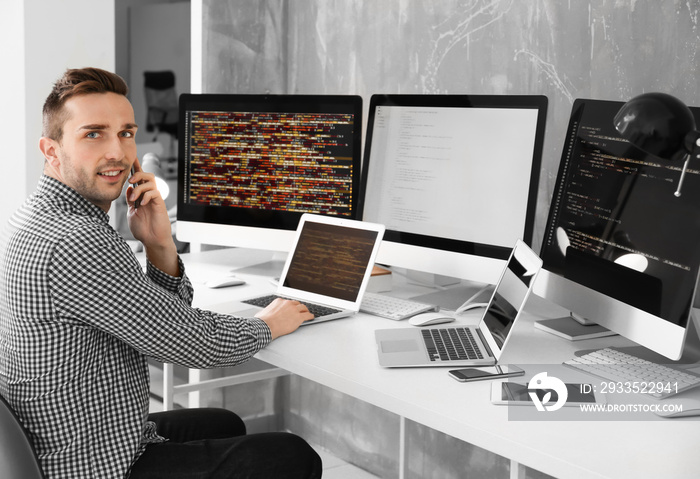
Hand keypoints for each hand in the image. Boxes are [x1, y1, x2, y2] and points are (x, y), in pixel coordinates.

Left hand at [127, 158, 178, 274]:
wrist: (152, 241)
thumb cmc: (143, 229)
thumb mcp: (132, 212)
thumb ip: (130, 200)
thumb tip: (129, 188)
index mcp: (141, 195)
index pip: (138, 178)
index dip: (135, 167)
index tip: (130, 158)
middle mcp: (148, 195)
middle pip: (147, 174)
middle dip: (137, 174)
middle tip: (130, 181)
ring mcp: (154, 199)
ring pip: (151, 181)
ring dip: (139, 187)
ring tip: (134, 198)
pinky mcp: (159, 204)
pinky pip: (154, 192)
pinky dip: (146, 195)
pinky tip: (142, 204)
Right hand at [255, 298, 313, 338]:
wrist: (266, 327)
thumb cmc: (262, 322)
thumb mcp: (262, 313)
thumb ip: (266, 312)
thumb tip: (263, 315)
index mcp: (279, 301)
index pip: (288, 302)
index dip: (291, 306)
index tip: (291, 308)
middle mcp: (287, 303)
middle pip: (296, 303)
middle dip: (298, 307)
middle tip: (300, 310)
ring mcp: (294, 310)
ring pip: (303, 308)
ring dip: (305, 310)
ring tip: (307, 313)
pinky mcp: (298, 317)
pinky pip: (307, 315)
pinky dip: (310, 316)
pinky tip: (311, 317)